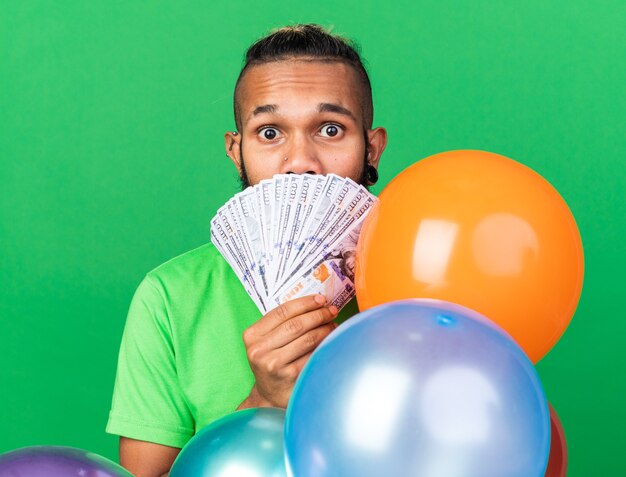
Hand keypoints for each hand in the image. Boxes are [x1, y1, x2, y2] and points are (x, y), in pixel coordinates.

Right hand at [238, 294, 337, 408]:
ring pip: (306, 339)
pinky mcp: (289, 375)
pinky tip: (330, 339)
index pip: (281, 312)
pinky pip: (312, 354)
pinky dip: (324, 344)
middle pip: (296, 324)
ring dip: (324, 328)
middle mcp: (259, 349)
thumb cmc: (271, 361)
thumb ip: (281, 323)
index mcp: (252, 335)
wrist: (269, 395)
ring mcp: (273, 364)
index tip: (320, 299)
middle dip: (318, 314)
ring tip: (333, 323)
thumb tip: (315, 303)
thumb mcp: (266, 341)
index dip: (304, 303)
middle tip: (331, 310)